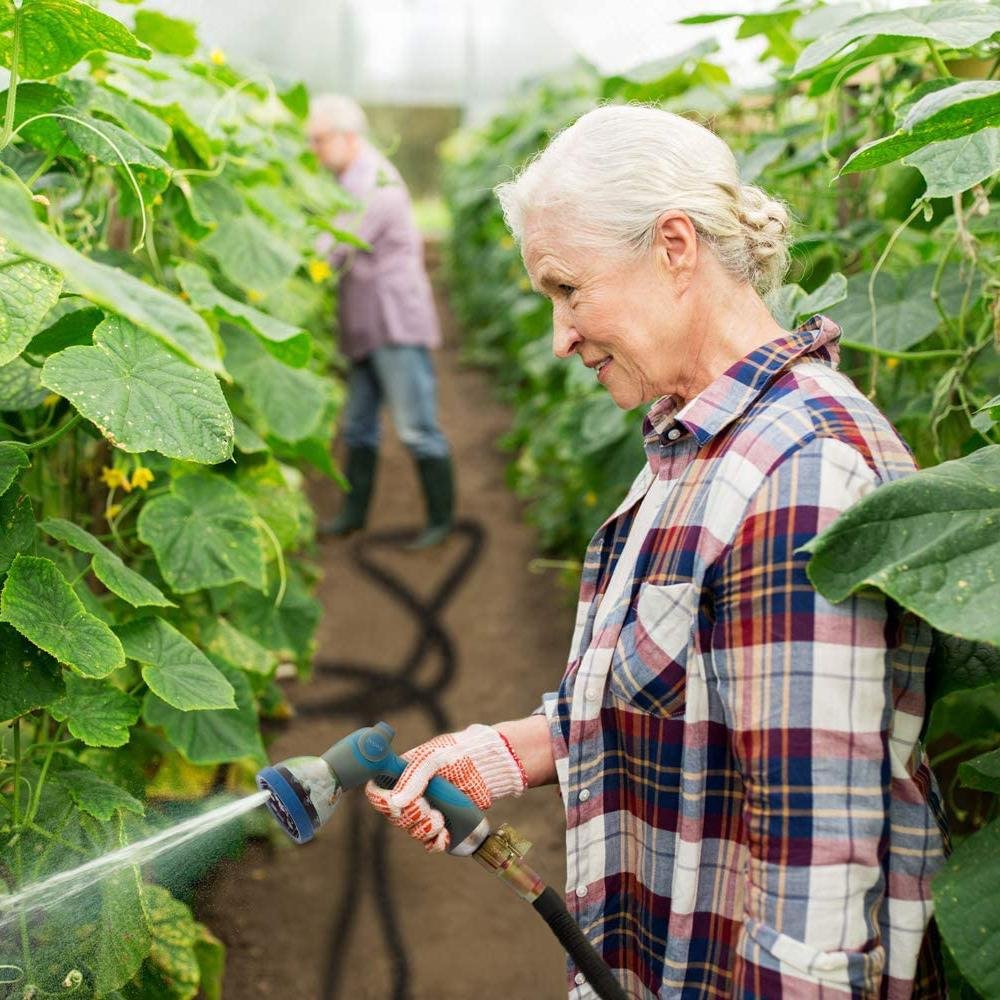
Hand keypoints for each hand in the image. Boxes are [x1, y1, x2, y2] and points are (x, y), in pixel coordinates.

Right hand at [365, 723, 527, 851]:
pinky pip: (430, 843)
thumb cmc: (457, 754)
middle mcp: (411, 794)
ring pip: (412, 831)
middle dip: (410, 817)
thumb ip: (413, 778)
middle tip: (428, 808)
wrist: (487, 766)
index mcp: (401, 775)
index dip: (381, 802)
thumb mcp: (433, 760)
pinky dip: (435, 842)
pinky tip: (445, 834)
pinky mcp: (443, 824)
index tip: (397, 805)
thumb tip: (396, 803)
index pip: (376, 792)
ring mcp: (427, 810)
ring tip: (441, 817)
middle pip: (394, 817)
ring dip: (424, 829)